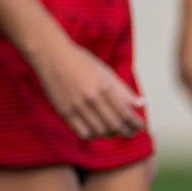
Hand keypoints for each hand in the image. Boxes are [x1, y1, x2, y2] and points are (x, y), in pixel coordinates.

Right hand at [31, 35, 147, 140]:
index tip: (140, 127)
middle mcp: (91, 98)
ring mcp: (76, 106)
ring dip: (110, 134)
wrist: (50, 55)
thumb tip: (141, 104)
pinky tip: (95, 129)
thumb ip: (123, 90)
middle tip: (130, 132)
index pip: (126, 114)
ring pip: (100, 131)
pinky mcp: (63, 111)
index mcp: (104, 86)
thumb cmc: (80, 61)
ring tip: (113, 131)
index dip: (135, 124)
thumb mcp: (105, 71)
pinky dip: (92, 135)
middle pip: (115, 125)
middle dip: (126, 132)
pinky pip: (82, 132)